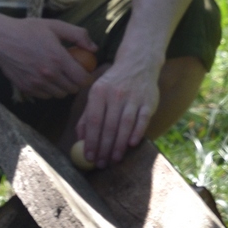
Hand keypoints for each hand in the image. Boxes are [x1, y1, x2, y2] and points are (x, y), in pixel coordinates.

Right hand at [0, 15, 96, 100]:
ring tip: (59, 75)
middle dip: (75, 82)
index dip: (87, 77)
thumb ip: (78, 35)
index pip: (82, 79)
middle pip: (72, 89)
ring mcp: (37, 84)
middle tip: (72, 72)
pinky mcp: (26, 88)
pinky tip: (45, 78)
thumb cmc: (27, 29)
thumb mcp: (55, 26)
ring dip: (62, 87)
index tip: (85, 71)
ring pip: (59, 94)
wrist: (0, 39)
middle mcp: (49, 75)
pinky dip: (49, 90)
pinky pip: (45, 96)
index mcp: (58, 59)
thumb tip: (94, 48)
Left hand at [75, 53, 163, 168]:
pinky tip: (131, 145)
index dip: (90, 140)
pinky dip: (136, 133)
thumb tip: (79, 138)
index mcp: (99, 92)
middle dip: (104, 148)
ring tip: (114, 159)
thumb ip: (87, 115)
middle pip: (108, 126)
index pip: (93, 120)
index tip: (89, 157)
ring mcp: (133, 97)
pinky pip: (142, 120)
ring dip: (119, 145)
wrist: (138, 63)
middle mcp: (115, 94)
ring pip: (124, 125)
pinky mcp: (148, 101)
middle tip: (101, 164)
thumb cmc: (114, 83)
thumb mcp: (97, 93)